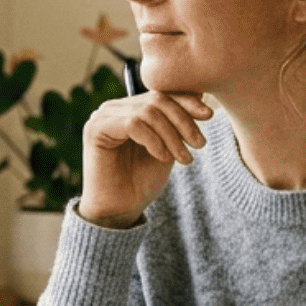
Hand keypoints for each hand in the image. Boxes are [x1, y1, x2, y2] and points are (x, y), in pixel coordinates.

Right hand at [78, 91, 211, 228]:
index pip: (162, 94)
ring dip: (172, 135)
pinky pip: (133, 124)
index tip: (209, 116)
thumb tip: (201, 94)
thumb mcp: (168, 147)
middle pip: (157, 100)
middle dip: (183, 121)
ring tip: (183, 158)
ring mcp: (102, 116)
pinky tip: (162, 157)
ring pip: (148, 112)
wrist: (119, 211)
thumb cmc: (141, 182)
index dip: (187, 101)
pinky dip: (154, 140)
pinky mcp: (95, 129)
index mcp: (129, 108)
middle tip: (199, 144)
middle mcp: (114, 108)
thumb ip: (176, 124)